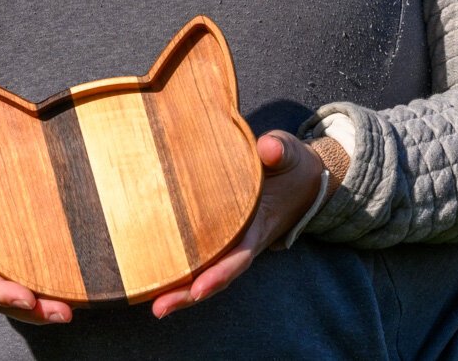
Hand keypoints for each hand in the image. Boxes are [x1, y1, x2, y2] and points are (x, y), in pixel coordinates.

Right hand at [0, 162, 74, 324]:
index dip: (2, 292)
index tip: (27, 299)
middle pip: (6, 299)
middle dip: (33, 311)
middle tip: (63, 313)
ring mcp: (4, 267)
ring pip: (23, 298)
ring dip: (45, 309)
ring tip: (70, 312)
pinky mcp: (23, 262)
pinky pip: (37, 284)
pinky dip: (54, 294)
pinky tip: (79, 295)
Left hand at [149, 130, 326, 319]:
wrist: (304, 182)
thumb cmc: (291, 166)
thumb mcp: (289, 154)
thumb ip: (280, 150)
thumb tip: (269, 149)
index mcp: (259, 225)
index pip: (239, 254)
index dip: (220, 273)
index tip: (200, 288)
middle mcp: (245, 242)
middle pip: (217, 276)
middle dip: (189, 294)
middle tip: (159, 308)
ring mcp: (233, 243)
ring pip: (207, 274)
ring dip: (181, 291)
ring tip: (154, 305)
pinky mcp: (222, 238)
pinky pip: (202, 261)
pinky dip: (182, 274)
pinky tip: (155, 281)